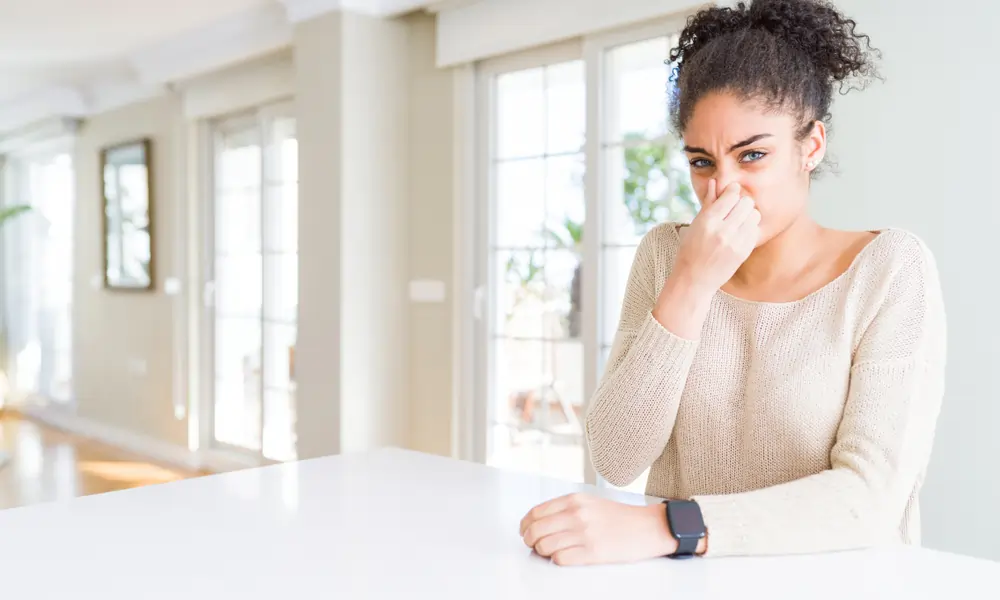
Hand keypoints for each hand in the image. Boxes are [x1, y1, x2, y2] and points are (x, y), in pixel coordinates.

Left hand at [519, 493, 675, 565]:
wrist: (646, 527)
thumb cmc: (618, 517)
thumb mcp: (589, 502)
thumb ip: (564, 509)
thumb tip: (538, 522)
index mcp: (574, 500)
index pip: (535, 512)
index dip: (525, 525)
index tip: (524, 531)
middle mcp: (577, 515)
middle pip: (535, 530)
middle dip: (529, 540)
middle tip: (533, 545)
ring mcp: (584, 534)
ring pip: (544, 546)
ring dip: (543, 552)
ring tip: (550, 552)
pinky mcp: (593, 553)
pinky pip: (560, 559)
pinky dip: (557, 560)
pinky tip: (564, 557)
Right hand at [651, 180, 759, 338]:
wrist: (694, 279)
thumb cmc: (690, 250)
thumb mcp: (695, 225)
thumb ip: (708, 203)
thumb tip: (714, 182)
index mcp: (707, 221)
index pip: (731, 195)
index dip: (732, 191)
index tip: (730, 193)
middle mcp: (722, 231)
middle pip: (746, 203)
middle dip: (741, 203)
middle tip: (734, 209)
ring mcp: (735, 243)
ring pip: (754, 215)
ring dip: (747, 215)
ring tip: (738, 221)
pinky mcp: (743, 252)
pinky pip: (755, 230)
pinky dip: (749, 228)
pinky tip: (739, 233)